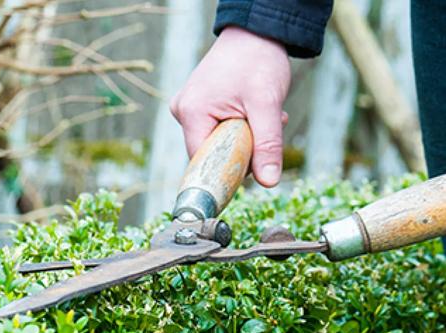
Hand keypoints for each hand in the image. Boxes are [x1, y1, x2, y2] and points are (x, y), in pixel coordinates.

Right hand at [171, 26, 290, 186]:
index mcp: (191, 112)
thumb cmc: (258, 61)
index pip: (203, 161)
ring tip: (263, 115)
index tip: (254, 168)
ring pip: (217, 142)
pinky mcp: (198, 106)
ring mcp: (189, 108)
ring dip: (244, 137)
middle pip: (211, 153)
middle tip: (266, 129)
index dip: (228, 170)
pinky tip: (253, 112)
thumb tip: (268, 181)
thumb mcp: (266, 104)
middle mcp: (183, 111)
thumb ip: (267, 144)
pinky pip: (216, 129)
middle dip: (242, 149)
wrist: (256, 32)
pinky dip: (238, 127)